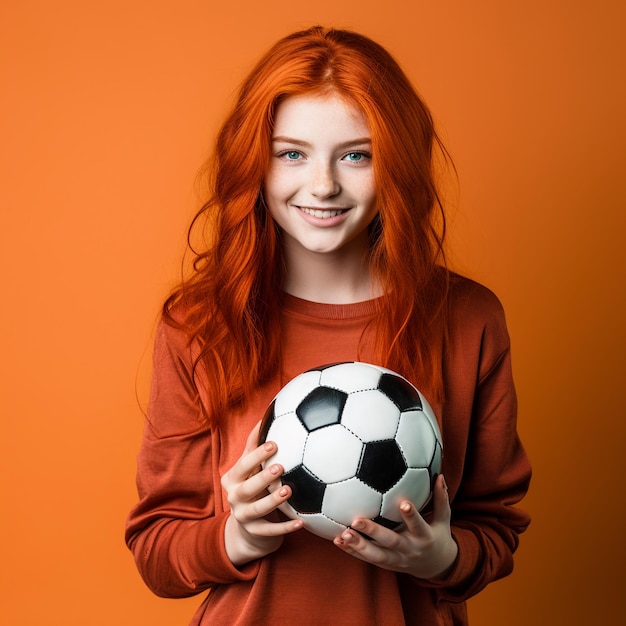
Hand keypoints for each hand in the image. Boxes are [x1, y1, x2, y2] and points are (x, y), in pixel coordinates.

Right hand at [221, 421, 303, 565]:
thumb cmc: (253, 487)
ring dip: (273, 501)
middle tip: (280, 467)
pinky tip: (301, 522)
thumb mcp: (249, 468)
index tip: (274, 444)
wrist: (247, 528)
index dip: (257, 455)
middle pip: (246, 488)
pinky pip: (270, 531)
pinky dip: (285, 528)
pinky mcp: (255, 533)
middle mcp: (234, 497)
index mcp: (233, 478)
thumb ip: (254, 445)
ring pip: (257, 510)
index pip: (243, 464)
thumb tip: (266, 414)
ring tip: (289, 491)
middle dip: (262, 477)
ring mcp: (243, 517)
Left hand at [332, 474, 457, 578]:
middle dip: (374, 532)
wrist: (436, 567)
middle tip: (357, 520)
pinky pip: (367, 559)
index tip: (403, 502)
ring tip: (343, 534)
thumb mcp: (444, 519)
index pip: (418, 525)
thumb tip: (440, 475)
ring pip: (376, 555)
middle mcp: (409, 550)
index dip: (411, 515)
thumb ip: (441, 498)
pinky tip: (337, 540)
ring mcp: (396, 560)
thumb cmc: (437, 535)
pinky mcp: (385, 564)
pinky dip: (352, 551)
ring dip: (358, 545)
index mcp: (424, 537)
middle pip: (391, 542)